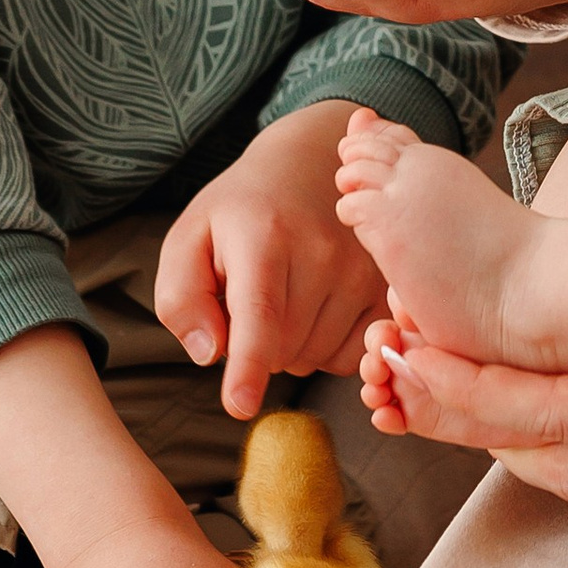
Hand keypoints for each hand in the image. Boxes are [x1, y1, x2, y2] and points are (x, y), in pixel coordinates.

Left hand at [153, 100, 383, 420]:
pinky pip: (351, 356)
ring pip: (314, 357)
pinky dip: (327, 346)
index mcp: (264, 236)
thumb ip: (181, 297)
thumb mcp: (190, 238)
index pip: (258, 313)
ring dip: (292, 346)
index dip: (247, 364)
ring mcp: (361, 270)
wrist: (313, 161)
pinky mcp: (386, 288)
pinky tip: (318, 306)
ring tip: (289, 292)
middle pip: (280, 351)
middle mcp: (321, 252)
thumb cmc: (242, 211)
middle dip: (257, 344)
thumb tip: (211, 354)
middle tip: (255, 294)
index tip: (240, 405)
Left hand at [359, 179, 567, 567]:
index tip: (396, 359)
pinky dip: (552, 433)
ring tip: (438, 386)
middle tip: (382, 372)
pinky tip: (548, 415)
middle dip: (455, 408)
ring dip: (497, 422)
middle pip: (533, 443)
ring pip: (565, 458)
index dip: (464, 388)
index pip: (545, 410)